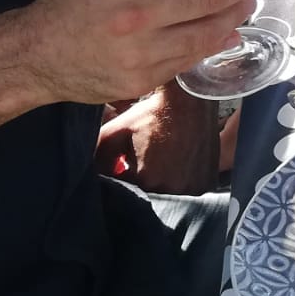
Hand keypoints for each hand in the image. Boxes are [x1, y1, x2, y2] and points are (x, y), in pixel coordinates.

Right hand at [5, 0, 260, 107]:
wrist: (32, 58)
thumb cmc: (67, 9)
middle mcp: (136, 17)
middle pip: (204, 1)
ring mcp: (141, 53)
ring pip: (203, 33)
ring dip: (232, 17)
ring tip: (248, 3)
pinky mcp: (142, 80)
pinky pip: (187, 59)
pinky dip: (213, 45)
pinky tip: (229, 34)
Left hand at [96, 85, 220, 193]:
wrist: (189, 100)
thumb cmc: (151, 115)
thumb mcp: (116, 132)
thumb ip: (97, 157)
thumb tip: (87, 177)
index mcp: (146, 179)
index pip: (127, 191)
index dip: (125, 178)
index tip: (129, 164)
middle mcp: (171, 188)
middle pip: (148, 196)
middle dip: (144, 182)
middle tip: (148, 161)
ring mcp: (192, 187)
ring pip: (169, 196)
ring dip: (164, 185)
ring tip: (165, 162)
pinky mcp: (206, 182)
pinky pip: (188, 192)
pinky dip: (182, 182)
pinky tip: (179, 163)